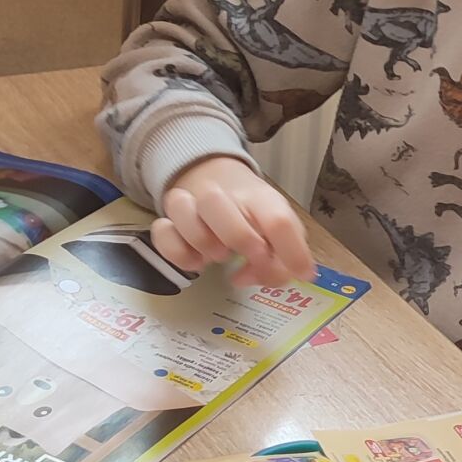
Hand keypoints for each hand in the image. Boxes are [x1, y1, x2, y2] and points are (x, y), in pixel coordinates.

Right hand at [153, 156, 316, 289]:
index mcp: (259, 198)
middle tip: (253, 258)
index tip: (300, 274)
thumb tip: (261, 277)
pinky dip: (178, 252)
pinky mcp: (168, 223)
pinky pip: (161, 232)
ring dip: (201, 240)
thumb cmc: (255, 217)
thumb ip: (282, 261)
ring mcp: (190, 205)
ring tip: (220, 256)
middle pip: (213, 201)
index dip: (289, 251)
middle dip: (237, 237)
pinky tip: (197, 263)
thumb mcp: (279, 233)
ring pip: (179, 207)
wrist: (218, 184)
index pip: (276, 219)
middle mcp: (221, 195)